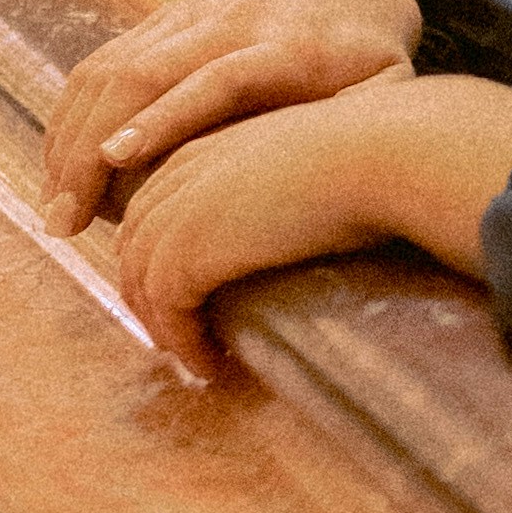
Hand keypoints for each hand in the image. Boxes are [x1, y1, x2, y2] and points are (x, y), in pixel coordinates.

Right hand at [40, 0, 422, 228]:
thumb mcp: (390, 92)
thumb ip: (370, 126)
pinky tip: (59, 167)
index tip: (118, 159)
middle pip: (145, 73)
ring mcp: (190, 14)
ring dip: (70, 137)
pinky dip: (72, 114)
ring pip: (111, 66)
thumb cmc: (372, 62)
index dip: (167, 117)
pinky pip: (103, 60)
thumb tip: (353, 177)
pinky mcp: (164, 17)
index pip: (219, 79)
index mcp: (290, 48)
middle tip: (65, 219)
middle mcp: (229, 22)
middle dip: (92, 146)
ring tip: (55, 207)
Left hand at [105, 70, 511, 380]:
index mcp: (204, 145)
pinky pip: (167, 315)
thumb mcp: (306, 159)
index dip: (161, 253)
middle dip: (150, 296)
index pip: (155, 206)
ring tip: (199, 360)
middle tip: (180, 337)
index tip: (185, 295)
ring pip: (141, 285)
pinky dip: (184, 346)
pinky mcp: (185, 256)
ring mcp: (175, 215)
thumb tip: (300, 217)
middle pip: (136, 246)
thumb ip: (280, 183)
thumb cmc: (367, 155)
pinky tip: (214, 367)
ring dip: (166, 329)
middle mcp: (176, 176)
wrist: (375, 157)